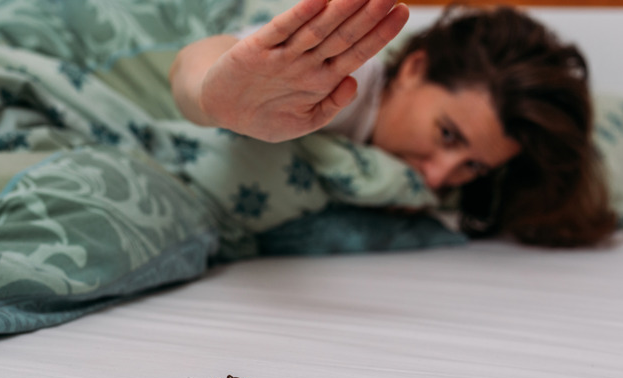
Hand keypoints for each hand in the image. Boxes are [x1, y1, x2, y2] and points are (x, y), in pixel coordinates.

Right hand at [199, 0, 408, 141]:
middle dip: (368, 14)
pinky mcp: (256, 50)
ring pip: (317, 28)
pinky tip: (317, 0)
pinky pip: (280, 30)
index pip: (357, 51)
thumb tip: (354, 83)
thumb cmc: (266, 114)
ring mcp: (282, 54)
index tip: (401, 13)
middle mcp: (306, 61)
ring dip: (341, 9)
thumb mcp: (304, 121)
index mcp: (322, 78)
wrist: (222, 109)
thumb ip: (331, 106)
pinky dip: (297, 16)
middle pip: (342, 34)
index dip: (380, 32)